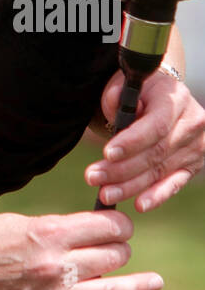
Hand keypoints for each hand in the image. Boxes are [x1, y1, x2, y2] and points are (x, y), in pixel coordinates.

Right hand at [0, 210, 161, 289]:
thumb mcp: (20, 221)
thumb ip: (58, 227)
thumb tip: (90, 230)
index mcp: (49, 233)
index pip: (108, 226)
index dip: (120, 223)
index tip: (119, 224)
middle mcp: (56, 266)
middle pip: (115, 256)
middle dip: (121, 248)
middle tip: (116, 247)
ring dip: (135, 286)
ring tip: (151, 282)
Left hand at [85, 69, 204, 211]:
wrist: (163, 99)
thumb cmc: (140, 92)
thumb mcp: (127, 84)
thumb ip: (118, 94)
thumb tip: (115, 101)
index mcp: (176, 100)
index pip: (155, 126)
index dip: (131, 142)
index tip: (107, 153)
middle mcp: (191, 124)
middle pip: (155, 153)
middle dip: (121, 169)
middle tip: (93, 177)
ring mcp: (195, 147)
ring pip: (159, 171)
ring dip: (130, 186)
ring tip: (105, 193)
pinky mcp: (193, 166)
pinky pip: (174, 184)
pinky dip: (156, 196)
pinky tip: (139, 205)